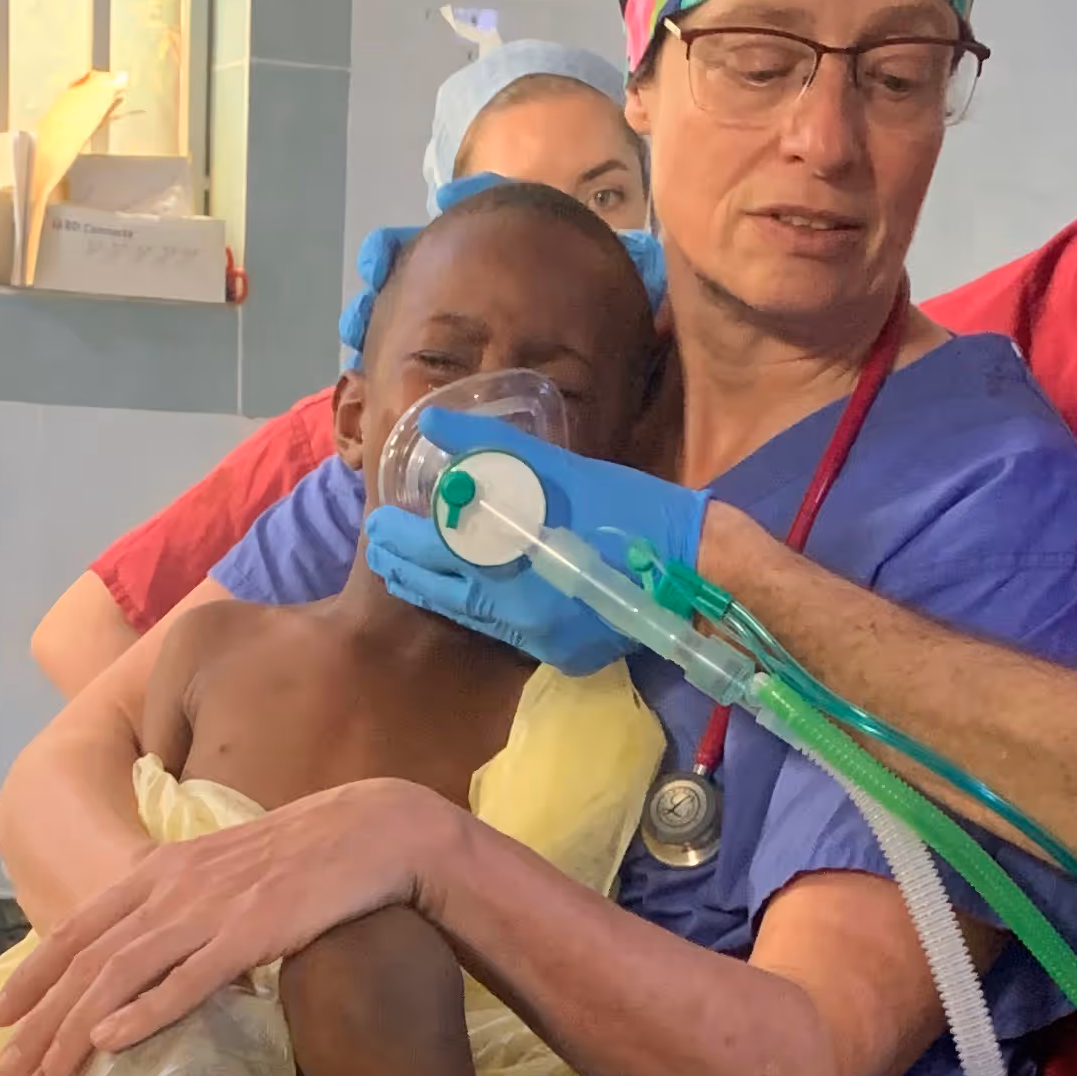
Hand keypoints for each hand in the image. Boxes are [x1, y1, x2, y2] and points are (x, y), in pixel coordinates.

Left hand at [0, 783, 464, 1075]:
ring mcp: (208, 909)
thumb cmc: (302, 856)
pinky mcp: (250, 932)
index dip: (35, 973)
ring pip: (123, 974)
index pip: (80, 927)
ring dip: (78, 1025)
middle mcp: (171, 887)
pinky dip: (145, 1011)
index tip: (1, 1016)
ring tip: (48, 1070)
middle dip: (41, 1015)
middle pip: (88, 958)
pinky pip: (187, 979)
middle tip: (7, 1066)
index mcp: (161, 871)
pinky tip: (113, 1041)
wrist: (369, 831)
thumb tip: (151, 948)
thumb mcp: (223, 872)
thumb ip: (182, 904)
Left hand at [363, 412, 707, 675]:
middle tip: (380, 546)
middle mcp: (521, 616)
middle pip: (446, 594)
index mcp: (516, 572)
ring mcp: (542, 639)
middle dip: (410, 569)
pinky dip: (478, 606)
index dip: (404, 539)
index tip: (379, 523)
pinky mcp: (563, 651)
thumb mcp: (563, 472)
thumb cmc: (634, 511)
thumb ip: (493, 450)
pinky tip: (463, 590)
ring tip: (406, 570)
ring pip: (471, 616)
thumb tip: (434, 424)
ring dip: (435, 590)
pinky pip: (506, 630)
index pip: (439, 556)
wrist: (698, 567)